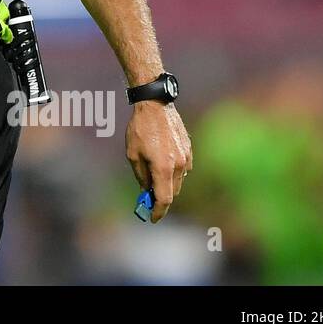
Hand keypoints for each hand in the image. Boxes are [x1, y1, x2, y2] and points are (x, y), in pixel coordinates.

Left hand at [125, 100, 192, 222]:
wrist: (155, 105)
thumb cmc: (140, 129)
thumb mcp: (133, 154)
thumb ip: (141, 176)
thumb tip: (147, 191)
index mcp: (163, 168)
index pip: (164, 199)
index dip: (158, 211)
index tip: (152, 218)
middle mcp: (179, 165)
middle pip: (173, 192)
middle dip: (161, 199)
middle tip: (148, 200)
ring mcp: (187, 158)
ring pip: (178, 181)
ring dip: (167, 185)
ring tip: (152, 179)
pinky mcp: (189, 150)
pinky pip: (183, 169)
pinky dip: (173, 173)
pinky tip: (161, 164)